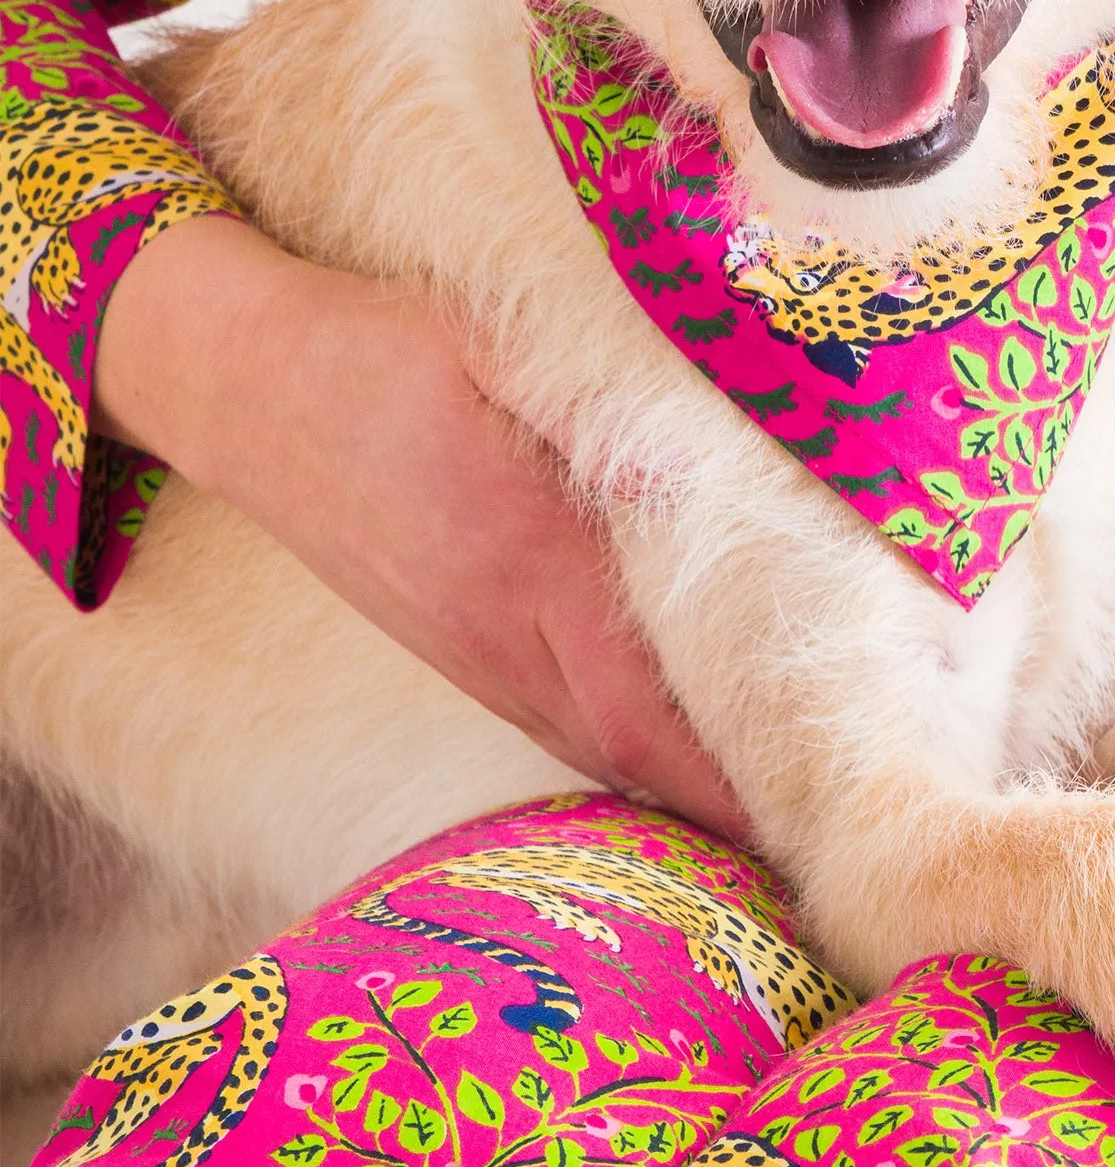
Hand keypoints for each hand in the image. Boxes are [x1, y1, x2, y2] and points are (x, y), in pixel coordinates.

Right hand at [96, 213, 743, 838]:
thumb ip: (590, 408)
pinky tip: (669, 757)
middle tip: (813, 822)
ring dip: (673, 786)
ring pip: (585, 746)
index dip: (721, 756)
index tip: (800, 787)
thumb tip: (684, 470)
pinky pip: (547, 721)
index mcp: (525, 552)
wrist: (249, 389)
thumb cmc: (385, 353)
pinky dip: (617, 754)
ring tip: (768, 807)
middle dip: (721, 798)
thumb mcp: (490, 345)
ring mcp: (466, 648)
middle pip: (624, 746)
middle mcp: (497, 624)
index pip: (640, 691)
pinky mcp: (448, 648)